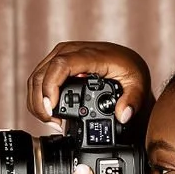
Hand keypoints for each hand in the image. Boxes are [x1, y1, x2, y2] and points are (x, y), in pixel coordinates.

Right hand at [25, 41, 151, 129]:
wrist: (127, 61)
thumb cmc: (130, 70)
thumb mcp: (138, 85)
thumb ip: (133, 101)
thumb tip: (123, 114)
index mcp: (90, 54)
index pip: (61, 65)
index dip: (51, 87)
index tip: (52, 108)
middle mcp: (71, 50)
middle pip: (42, 73)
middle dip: (40, 102)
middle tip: (52, 123)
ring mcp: (61, 54)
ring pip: (36, 76)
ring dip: (37, 102)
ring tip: (52, 121)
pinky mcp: (56, 61)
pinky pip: (39, 77)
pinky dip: (39, 97)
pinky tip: (49, 112)